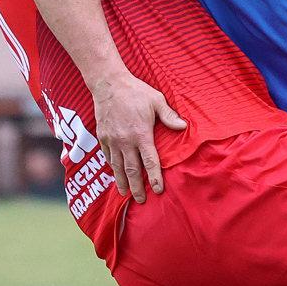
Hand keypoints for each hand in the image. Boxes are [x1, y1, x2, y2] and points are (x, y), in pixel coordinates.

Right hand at [91, 70, 186, 203]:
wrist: (109, 84)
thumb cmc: (136, 92)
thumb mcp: (157, 101)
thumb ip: (169, 116)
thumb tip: (184, 126)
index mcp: (141, 134)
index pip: (150, 162)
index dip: (154, 178)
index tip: (158, 190)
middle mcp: (125, 141)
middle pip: (132, 170)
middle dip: (137, 187)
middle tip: (140, 201)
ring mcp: (112, 140)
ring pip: (117, 166)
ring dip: (121, 182)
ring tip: (125, 194)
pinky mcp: (102, 136)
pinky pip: (107, 156)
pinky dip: (111, 168)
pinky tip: (115, 175)